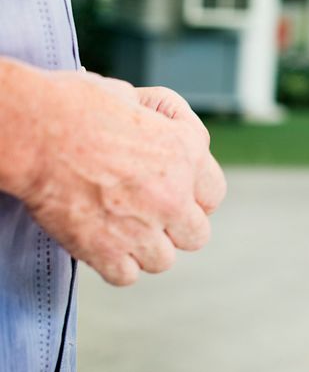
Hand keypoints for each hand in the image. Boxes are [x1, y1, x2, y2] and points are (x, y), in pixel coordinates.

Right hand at [9, 67, 225, 285]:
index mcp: (186, 154)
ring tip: (121, 229)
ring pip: (163, 260)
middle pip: (196, 235)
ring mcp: (142, 228)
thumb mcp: (134, 95)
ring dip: (145, 249)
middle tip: (149, 215)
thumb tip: (173, 128)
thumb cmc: (74, 105)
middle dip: (175, 227)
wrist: (32, 131)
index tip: (177, 197)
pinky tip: (103, 245)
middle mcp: (173, 196)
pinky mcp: (107, 250)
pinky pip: (126, 276)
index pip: (214, 194)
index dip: (195, 197)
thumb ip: (164, 118)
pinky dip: (114, 265)